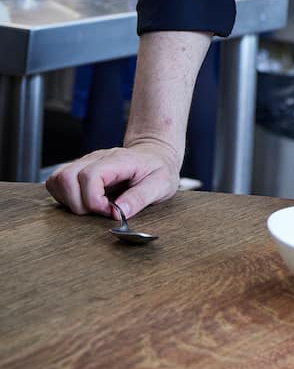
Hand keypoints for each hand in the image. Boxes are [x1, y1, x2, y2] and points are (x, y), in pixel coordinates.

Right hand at [44, 138, 180, 219]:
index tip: (110, 211)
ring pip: (57, 179)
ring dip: (69, 200)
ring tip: (92, 207)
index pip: (89, 175)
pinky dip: (65, 197)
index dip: (94, 200)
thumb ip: (140, 198)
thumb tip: (118, 213)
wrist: (156, 154)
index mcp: (118, 160)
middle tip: (101, 211)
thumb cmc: (159, 169)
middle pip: (66, 177)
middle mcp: (96, 158)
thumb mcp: (161, 185)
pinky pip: (57, 182)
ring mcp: (85, 162)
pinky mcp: (79, 170)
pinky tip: (84, 202)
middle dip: (79, 204)